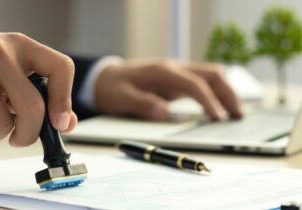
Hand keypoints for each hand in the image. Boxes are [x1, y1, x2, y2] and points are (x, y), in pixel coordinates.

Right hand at [0, 28, 76, 145]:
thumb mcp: (11, 69)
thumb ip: (39, 94)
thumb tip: (66, 124)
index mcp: (21, 45)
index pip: (61, 67)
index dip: (65, 100)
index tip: (60, 123)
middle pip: (33, 107)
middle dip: (29, 134)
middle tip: (20, 139)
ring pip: (2, 125)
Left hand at [95, 59, 242, 120]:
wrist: (106, 77)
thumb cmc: (112, 88)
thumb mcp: (121, 98)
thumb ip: (142, 104)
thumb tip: (165, 113)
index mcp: (162, 71)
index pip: (194, 84)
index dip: (209, 101)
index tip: (219, 118)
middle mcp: (174, 68)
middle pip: (211, 74)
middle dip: (228, 93)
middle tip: (238, 116)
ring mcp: (177, 73)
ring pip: (211, 76)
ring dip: (226, 92)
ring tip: (236, 113)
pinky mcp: (177, 80)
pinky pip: (203, 82)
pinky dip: (216, 93)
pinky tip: (220, 107)